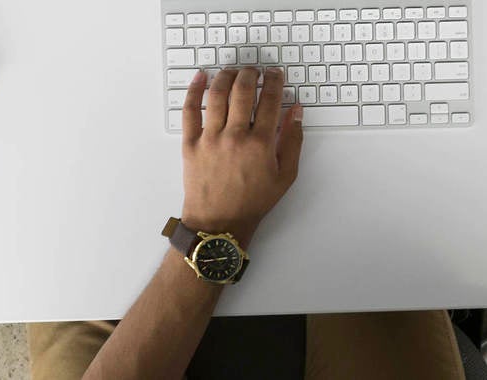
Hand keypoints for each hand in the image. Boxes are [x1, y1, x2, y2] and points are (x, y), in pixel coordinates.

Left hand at [179, 67, 304, 244]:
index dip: (275, 81)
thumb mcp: (285, 175)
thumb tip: (296, 113)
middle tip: (254, 70)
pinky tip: (200, 77)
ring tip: (233, 71)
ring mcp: (210, 138)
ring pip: (218, 95)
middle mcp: (235, 136)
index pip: (270, 100)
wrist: (219, 222)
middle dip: (251, 74)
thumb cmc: (252, 202)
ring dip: (227, 76)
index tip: (275, 74)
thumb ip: (293, 141)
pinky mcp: (191, 143)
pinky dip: (194, 90)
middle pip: (243, 91)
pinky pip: (190, 110)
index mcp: (261, 144)